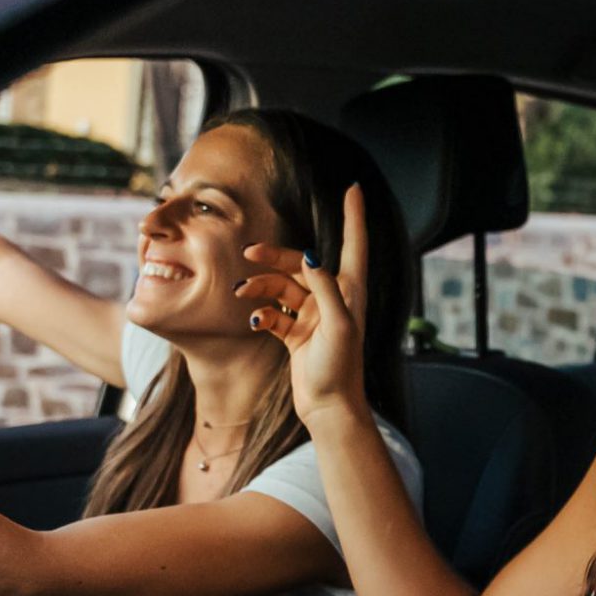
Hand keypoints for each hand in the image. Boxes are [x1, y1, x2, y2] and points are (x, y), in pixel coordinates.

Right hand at [238, 183, 370, 427]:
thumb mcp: (338, 326)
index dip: (354, 216)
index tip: (353, 188)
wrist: (329, 408)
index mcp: (350, 292)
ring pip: (282, 286)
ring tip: (241, 292)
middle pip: (302, 264)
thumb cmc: (340, 369)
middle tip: (250, 252)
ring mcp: (313, 315)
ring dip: (260, 286)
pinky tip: (253, 320)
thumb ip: (324, 289)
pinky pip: (273, 312)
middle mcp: (333, 299)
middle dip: (276, 256)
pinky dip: (261, 311)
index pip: (354, 245)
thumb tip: (310, 256)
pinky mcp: (296, 332)